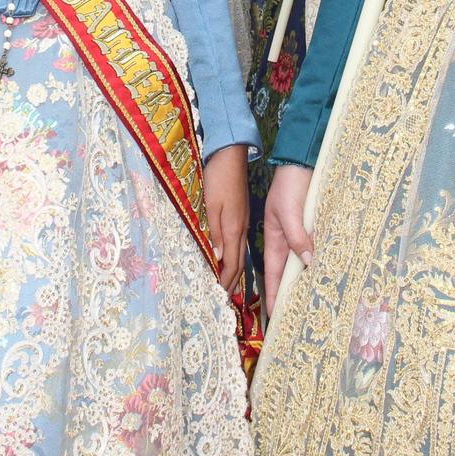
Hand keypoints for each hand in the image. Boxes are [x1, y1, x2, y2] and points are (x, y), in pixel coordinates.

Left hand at [202, 147, 248, 292]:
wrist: (231, 155)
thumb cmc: (218, 178)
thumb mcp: (211, 205)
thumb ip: (215, 232)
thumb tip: (219, 258)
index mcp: (234, 227)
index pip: (232, 263)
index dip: (226, 281)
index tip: (220, 298)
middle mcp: (241, 228)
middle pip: (238, 262)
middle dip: (231, 282)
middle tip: (223, 300)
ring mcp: (243, 221)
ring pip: (239, 253)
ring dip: (233, 271)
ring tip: (227, 286)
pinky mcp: (241, 215)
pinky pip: (239, 243)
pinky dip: (234, 257)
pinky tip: (230, 259)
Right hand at [262, 163, 314, 312]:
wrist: (304, 163)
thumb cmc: (289, 185)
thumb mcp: (288, 212)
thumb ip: (297, 237)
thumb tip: (308, 262)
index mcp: (275, 239)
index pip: (274, 273)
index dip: (274, 293)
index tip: (275, 315)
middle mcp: (290, 241)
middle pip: (292, 272)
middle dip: (294, 292)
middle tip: (301, 316)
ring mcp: (305, 235)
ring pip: (309, 262)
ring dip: (313, 278)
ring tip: (320, 300)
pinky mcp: (318, 229)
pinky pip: (322, 248)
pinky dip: (326, 260)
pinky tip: (334, 272)